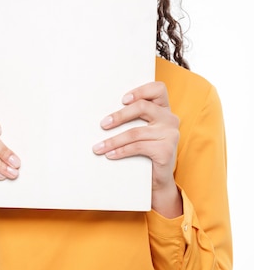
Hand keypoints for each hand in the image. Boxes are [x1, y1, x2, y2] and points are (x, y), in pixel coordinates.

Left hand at [92, 81, 182, 217]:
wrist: (158, 180)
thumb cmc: (146, 152)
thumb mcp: (142, 131)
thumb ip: (133, 119)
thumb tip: (105, 115)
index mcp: (164, 109)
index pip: (158, 89)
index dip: (141, 90)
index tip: (123, 100)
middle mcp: (170, 119)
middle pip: (142, 107)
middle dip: (119, 115)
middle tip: (103, 124)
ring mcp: (170, 134)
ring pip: (135, 132)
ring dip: (113, 140)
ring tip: (98, 147)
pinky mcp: (166, 150)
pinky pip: (137, 147)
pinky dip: (120, 151)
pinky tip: (110, 155)